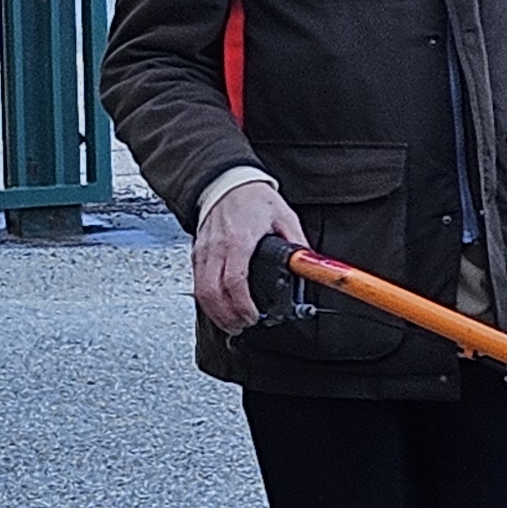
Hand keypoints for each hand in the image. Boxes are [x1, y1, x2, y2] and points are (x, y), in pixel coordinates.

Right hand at [193, 177, 308, 332]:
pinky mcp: (197, 253)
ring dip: (215, 313)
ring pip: (201, 292)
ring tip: (231, 323)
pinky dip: (207, 300)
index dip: (242, 305)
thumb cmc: (252, 198)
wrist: (227, 182)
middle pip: (213, 293)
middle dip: (227, 316)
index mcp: (239, 241)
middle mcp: (217, 248)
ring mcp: (204, 252)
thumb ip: (297, 244)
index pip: (235, 281)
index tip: (253, 316)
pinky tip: (219, 307)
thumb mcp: (283, 217)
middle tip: (243, 325)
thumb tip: (309, 265)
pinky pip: (197, 283)